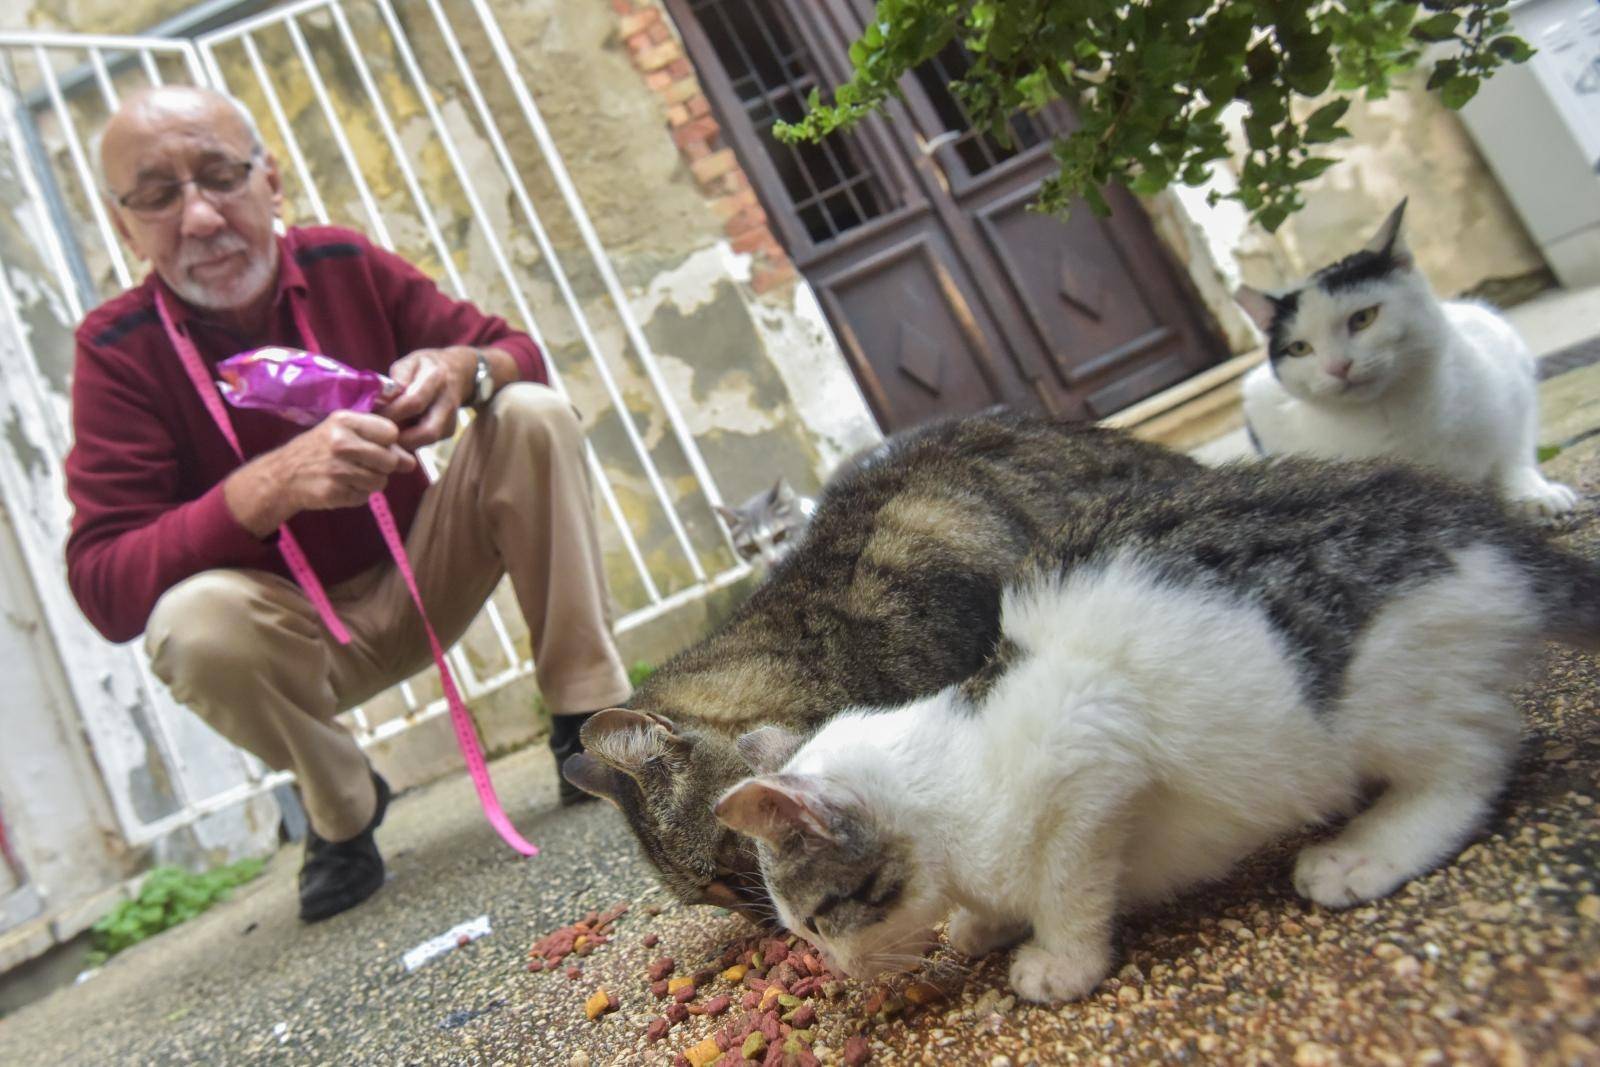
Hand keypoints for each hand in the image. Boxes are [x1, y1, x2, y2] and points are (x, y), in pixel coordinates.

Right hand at [224, 411, 416, 535]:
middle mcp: (341, 443)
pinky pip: (365, 497)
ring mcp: (337, 469)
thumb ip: (379, 441)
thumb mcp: (343, 432)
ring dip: (370, 482)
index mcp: (344, 421)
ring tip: (350, 475)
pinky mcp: (334, 492)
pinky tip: (340, 486)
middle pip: (390, 460)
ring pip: (380, 482)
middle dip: (383, 466)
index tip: (376, 445)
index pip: (391, 433)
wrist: (283, 475)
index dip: (389, 442)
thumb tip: (410, 463)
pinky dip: (357, 495)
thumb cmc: (320, 450)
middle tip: (363, 464)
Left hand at [378, 346, 477, 450]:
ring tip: (384, 433)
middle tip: (377, 433)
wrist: (459, 372)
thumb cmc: (426, 367)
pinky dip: (408, 441)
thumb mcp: (410, 362)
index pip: (414, 402)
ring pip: (426, 441)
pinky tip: (396, 432)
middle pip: (427, 432)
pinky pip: (426, 443)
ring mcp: (452, 420)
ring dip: (402, 442)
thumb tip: (383, 396)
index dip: (391, 412)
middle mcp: (448, 402)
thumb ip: (397, 378)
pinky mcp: (449, 431)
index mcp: (436, 378)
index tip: (370, 415)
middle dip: (399, 437)